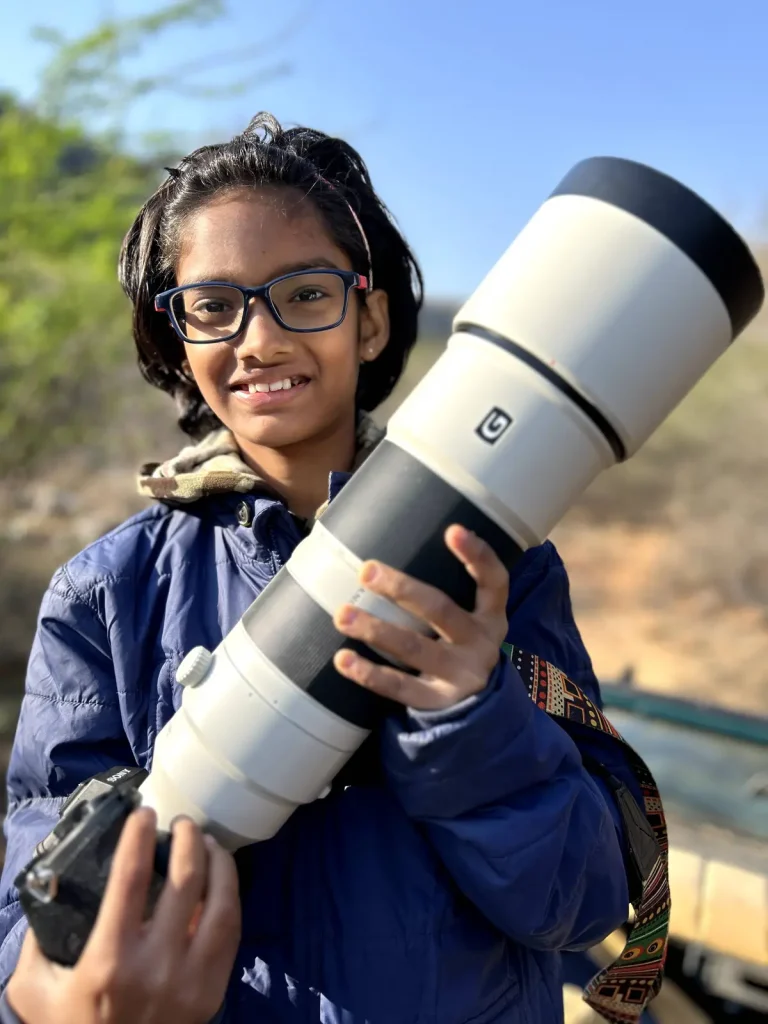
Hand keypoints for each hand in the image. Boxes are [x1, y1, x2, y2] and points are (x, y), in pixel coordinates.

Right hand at [7, 809, 240, 1023]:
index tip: (142, 813)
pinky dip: (230, 899)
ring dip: (219, 864)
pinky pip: (232, 932)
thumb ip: (38, 940)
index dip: (138, 838)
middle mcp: (155, 966)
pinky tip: (222, 882)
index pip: (129, 879)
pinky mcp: (213, 992)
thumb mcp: (35, 989)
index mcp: (109, 960)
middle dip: (189, 840)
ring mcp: (191, 980)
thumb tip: (51, 887)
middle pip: (186, 880)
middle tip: (183, 823)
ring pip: (222, 903)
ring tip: (209, 844)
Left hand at [333, 524, 509, 710]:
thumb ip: (448, 588)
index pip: (493, 582)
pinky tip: (343, 659)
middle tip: (366, 570)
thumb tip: (394, 544)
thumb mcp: (471, 617)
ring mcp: (460, 675)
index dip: (478, 556)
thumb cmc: (462, 644)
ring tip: (342, 615)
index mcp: (491, 616)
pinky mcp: (437, 701)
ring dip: (375, 630)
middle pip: (441, 611)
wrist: (480, 706)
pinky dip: (369, 674)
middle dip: (402, 589)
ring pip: (414, 648)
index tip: (453, 530)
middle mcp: (480, 644)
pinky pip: (400, 687)